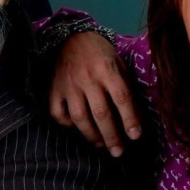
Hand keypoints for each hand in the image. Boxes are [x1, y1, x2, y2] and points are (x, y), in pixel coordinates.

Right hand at [49, 31, 138, 155]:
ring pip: (79, 117)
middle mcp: (87, 78)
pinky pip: (58, 113)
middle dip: (111, 135)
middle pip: (101, 113)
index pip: (122, 97)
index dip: (130, 119)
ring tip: (101, 144)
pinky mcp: (54, 89)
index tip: (135, 136)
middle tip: (118, 151)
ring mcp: (68, 85)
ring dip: (91, 135)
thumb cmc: (100, 53)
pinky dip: (67, 125)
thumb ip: (125, 84)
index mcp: (107, 69)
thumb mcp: (118, 62)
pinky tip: (78, 130)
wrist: (71, 38)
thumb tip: (135, 114)